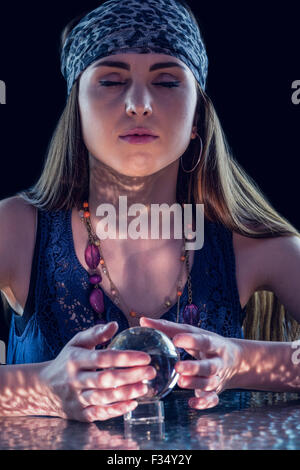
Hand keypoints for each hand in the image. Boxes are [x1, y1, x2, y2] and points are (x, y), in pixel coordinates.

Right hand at [39, 322, 155, 421]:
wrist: (43, 387)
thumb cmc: (66, 360)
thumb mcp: (76, 343)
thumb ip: (95, 333)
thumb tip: (114, 324)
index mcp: (75, 359)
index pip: (103, 358)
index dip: (125, 358)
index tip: (145, 357)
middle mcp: (75, 379)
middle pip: (105, 379)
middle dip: (130, 376)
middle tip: (151, 372)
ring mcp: (77, 398)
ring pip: (103, 398)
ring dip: (126, 393)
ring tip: (144, 387)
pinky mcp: (79, 414)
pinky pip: (99, 414)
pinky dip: (116, 410)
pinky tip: (132, 404)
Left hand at [140, 317, 241, 409]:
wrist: (235, 360)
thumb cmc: (206, 343)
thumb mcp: (193, 333)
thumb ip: (168, 328)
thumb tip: (143, 321)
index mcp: (213, 343)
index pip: (204, 341)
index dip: (191, 340)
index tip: (176, 339)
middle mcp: (218, 361)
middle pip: (209, 366)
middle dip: (194, 367)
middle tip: (177, 367)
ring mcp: (218, 377)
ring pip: (210, 383)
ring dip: (196, 384)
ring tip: (180, 382)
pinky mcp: (216, 391)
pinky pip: (212, 399)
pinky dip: (204, 402)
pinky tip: (192, 403)